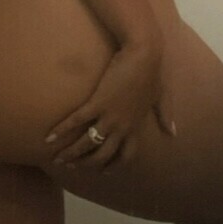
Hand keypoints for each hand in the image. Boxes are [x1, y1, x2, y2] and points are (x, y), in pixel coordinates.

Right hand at [45, 40, 175, 170]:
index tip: (101, 171)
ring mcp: (109, 116)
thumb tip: (173, 133)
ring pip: (87, 142)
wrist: (143, 52)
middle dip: (86, 163)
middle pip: (102, 154)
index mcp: (136, 126)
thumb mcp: (161, 96)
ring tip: (56, 158)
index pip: (125, 156)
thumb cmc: (153, 72)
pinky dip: (61, 131)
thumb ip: (165, 115)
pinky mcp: (97, 102)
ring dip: (70, 153)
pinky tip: (49, 138)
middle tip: (72, 166)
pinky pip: (76, 122)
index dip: (112, 166)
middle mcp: (122, 127)